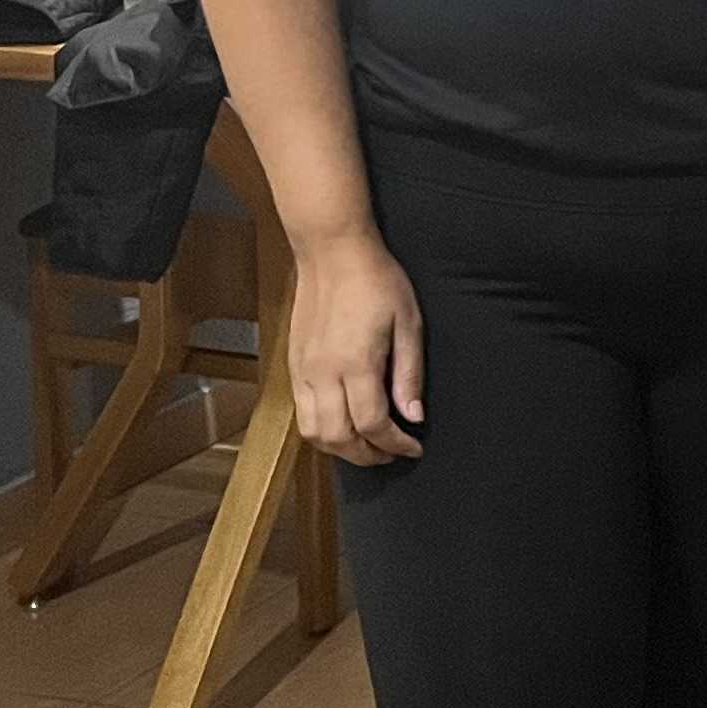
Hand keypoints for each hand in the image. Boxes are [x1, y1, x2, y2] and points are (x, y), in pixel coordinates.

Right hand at [289, 230, 423, 465]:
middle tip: (392, 453)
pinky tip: (343, 423)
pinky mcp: (292, 365)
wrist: (332, 252)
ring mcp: (302, 371)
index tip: (413, 447)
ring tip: (368, 445)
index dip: (394, 444)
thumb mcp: (408, 323)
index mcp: (355, 363)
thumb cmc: (376, 281)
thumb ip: (409, 373)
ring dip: (341, 448)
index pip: (372, 425)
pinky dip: (322, 430)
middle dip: (368, 455)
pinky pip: (301, 413)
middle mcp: (322, 373)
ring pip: (314, 432)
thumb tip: (414, 416)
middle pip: (339, 437)